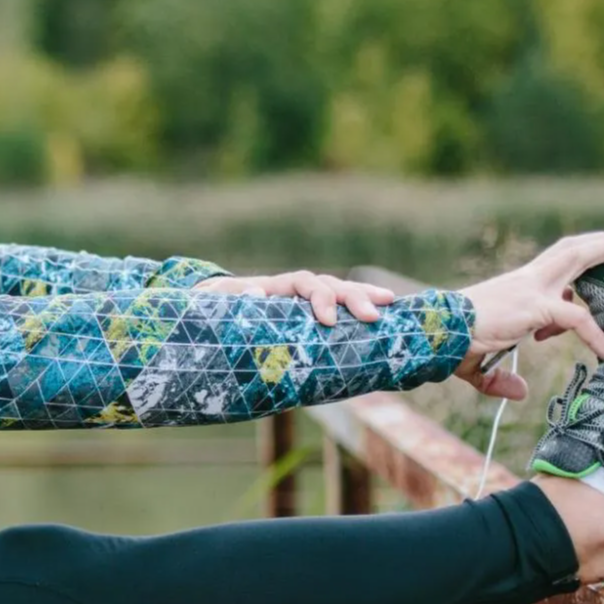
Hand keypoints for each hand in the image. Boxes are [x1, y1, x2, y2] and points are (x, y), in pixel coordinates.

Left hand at [191, 271, 396, 324]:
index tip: (327, 320)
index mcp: (276, 287)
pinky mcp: (312, 318)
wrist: (215, 312)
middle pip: (330, 285)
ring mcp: (307, 302)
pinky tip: (386, 314)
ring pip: (340, 293)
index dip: (319, 298)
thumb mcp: (214, 305)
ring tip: (388, 306)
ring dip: (363, 298)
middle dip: (352, 298)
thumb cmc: (215, 310)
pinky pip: (339, 311)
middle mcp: (296, 290)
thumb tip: (254, 295)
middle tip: (372, 316)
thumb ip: (229, 301)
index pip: (304, 283)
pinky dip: (359, 309)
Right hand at [453, 232, 603, 399]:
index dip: (572, 279)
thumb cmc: (451, 345)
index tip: (580, 299)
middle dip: (599, 244)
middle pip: (568, 250)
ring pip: (577, 259)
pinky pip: (577, 318)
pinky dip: (596, 334)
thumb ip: (500, 379)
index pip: (551, 268)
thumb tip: (521, 393)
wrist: (437, 334)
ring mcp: (532, 290)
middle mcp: (526, 281)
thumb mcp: (479, 364)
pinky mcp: (536, 307)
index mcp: (515, 287)